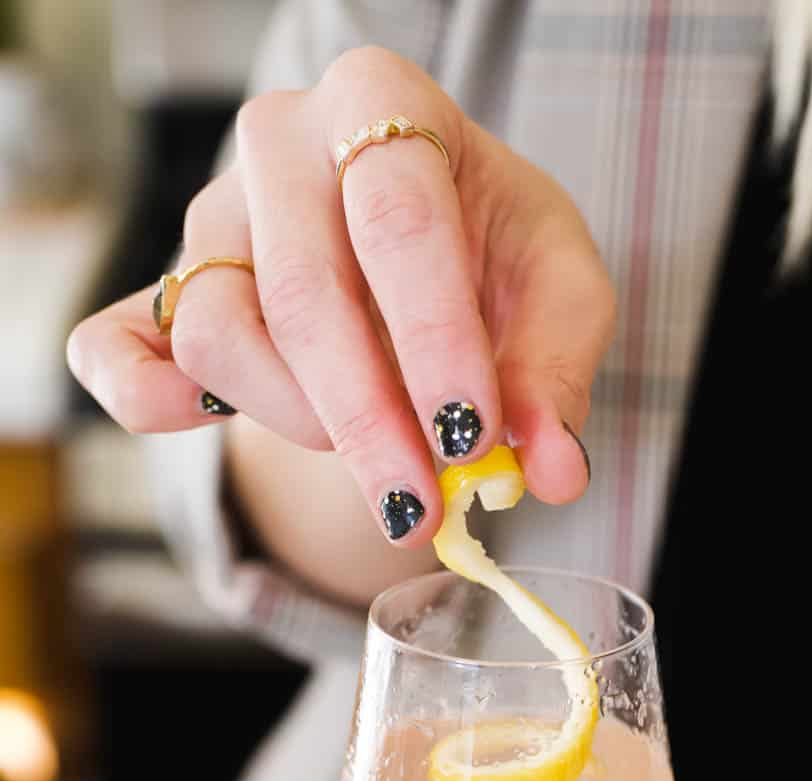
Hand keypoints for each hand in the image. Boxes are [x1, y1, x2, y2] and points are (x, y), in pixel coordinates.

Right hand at [67, 47, 610, 545]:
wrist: (424, 247)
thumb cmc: (492, 253)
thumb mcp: (559, 291)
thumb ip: (557, 373)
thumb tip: (550, 471)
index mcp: (384, 102)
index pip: (398, 220)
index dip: (434, 342)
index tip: (470, 442)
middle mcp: (281, 143)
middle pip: (302, 293)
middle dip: (369, 421)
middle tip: (423, 509)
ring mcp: (210, 216)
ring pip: (218, 333)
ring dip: (301, 423)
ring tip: (379, 456)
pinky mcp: (165, 291)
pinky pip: (115, 348)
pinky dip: (148, 399)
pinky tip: (201, 426)